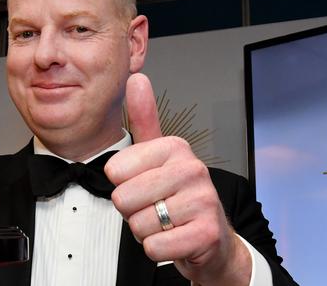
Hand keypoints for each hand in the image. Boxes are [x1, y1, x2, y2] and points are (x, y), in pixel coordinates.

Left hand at [104, 73, 250, 285]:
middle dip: (133, 211)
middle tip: (156, 208)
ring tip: (167, 222)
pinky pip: (154, 246)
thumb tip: (136, 78)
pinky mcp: (206, 233)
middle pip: (123, 198)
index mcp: (175, 147)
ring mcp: (203, 201)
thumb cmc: (178, 196)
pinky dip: (158, 249)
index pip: (114, 170)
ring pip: (137, 224)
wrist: (212, 238)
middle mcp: (192, 169)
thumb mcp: (159, 155)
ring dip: (146, 231)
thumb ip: (145, 119)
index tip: (146, 185)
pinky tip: (176, 238)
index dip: (123, 185)